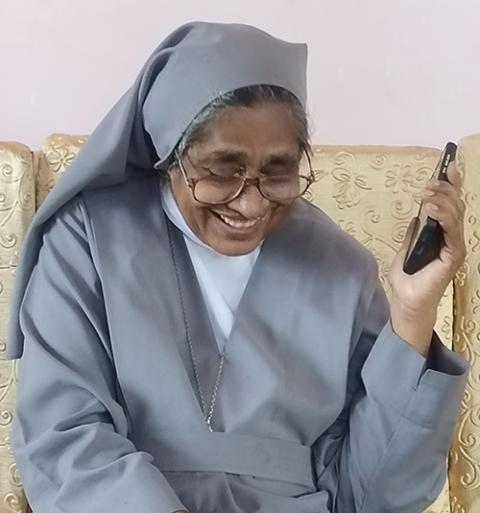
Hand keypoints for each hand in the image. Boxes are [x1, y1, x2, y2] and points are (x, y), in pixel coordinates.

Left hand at [388, 162, 465, 355]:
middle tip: (427, 184)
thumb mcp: (405, 250)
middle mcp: (452, 239)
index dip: (451, 186)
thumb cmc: (406, 280)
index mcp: (442, 235)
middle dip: (444, 189)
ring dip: (442, 199)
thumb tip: (416, 217)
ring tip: (427, 193)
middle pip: (456, 206)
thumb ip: (413, 234)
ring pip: (456, 214)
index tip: (447, 167)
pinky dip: (443, 216)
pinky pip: (452, 231)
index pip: (450, 207)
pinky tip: (432, 208)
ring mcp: (455, 247)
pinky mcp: (453, 255)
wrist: (406, 301)